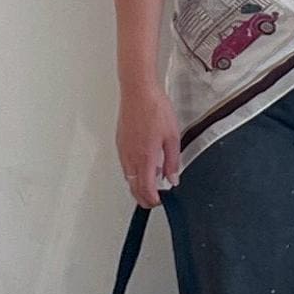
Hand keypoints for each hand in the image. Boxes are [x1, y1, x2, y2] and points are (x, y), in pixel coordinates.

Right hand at [117, 85, 181, 206]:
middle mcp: (131, 157)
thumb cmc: (154, 109)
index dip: (152, 200)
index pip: (146, 189)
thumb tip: (173, 178)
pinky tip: (144, 167)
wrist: (138, 92)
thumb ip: (172, 161)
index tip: (159, 202)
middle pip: (134, 187)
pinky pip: (125, 165)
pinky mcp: (120, 143)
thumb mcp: (172, 137)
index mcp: (145, 158)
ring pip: (128, 177)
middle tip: (154, 200)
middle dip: (143, 197)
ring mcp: (123, 150)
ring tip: (152, 184)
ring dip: (138, 185)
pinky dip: (133, 173)